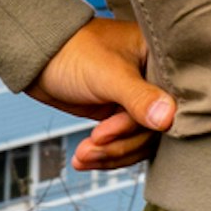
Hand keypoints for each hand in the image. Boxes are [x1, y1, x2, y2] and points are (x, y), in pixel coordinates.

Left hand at [32, 17, 177, 171]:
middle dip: (121, 141)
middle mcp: (155, 80)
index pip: (172, 101)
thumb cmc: (73, 51)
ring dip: (111, 152)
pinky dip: (105, 154)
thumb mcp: (108, 74)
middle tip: (95, 140)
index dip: (146, 121)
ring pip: (138, 140)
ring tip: (84, 154)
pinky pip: (124, 143)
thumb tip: (168, 119)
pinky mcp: (122, 114)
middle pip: (154, 127)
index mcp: (161, 58)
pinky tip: (84, 159)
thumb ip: (139, 97)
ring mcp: (138, 99)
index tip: (116, 128)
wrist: (39, 56)